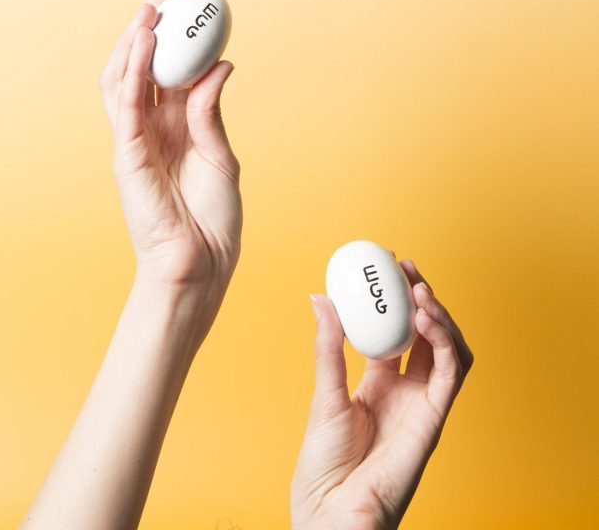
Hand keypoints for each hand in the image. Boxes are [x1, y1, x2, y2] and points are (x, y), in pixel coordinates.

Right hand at [99, 0, 241, 335]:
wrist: (201, 266)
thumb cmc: (213, 221)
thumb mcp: (221, 157)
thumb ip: (212, 112)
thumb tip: (222, 65)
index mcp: (175, 128)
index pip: (170, 71)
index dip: (178, 35)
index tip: (192, 0)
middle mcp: (151, 128)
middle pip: (143, 65)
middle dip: (151, 25)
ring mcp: (135, 140)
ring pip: (125, 78)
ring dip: (135, 40)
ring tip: (149, 5)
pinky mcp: (127, 154)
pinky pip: (125, 105)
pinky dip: (131, 70)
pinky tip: (142, 41)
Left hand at [291, 257, 473, 529]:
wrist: (331, 510)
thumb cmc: (323, 465)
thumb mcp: (323, 393)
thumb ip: (328, 345)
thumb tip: (319, 297)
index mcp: (378, 383)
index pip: (395, 331)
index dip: (396, 299)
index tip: (387, 266)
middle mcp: (405, 390)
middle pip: (424, 334)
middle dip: (421, 297)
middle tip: (406, 267)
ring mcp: (422, 403)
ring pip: (446, 348)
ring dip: (439, 315)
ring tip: (420, 289)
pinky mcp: (434, 418)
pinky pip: (450, 373)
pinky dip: (445, 341)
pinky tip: (426, 318)